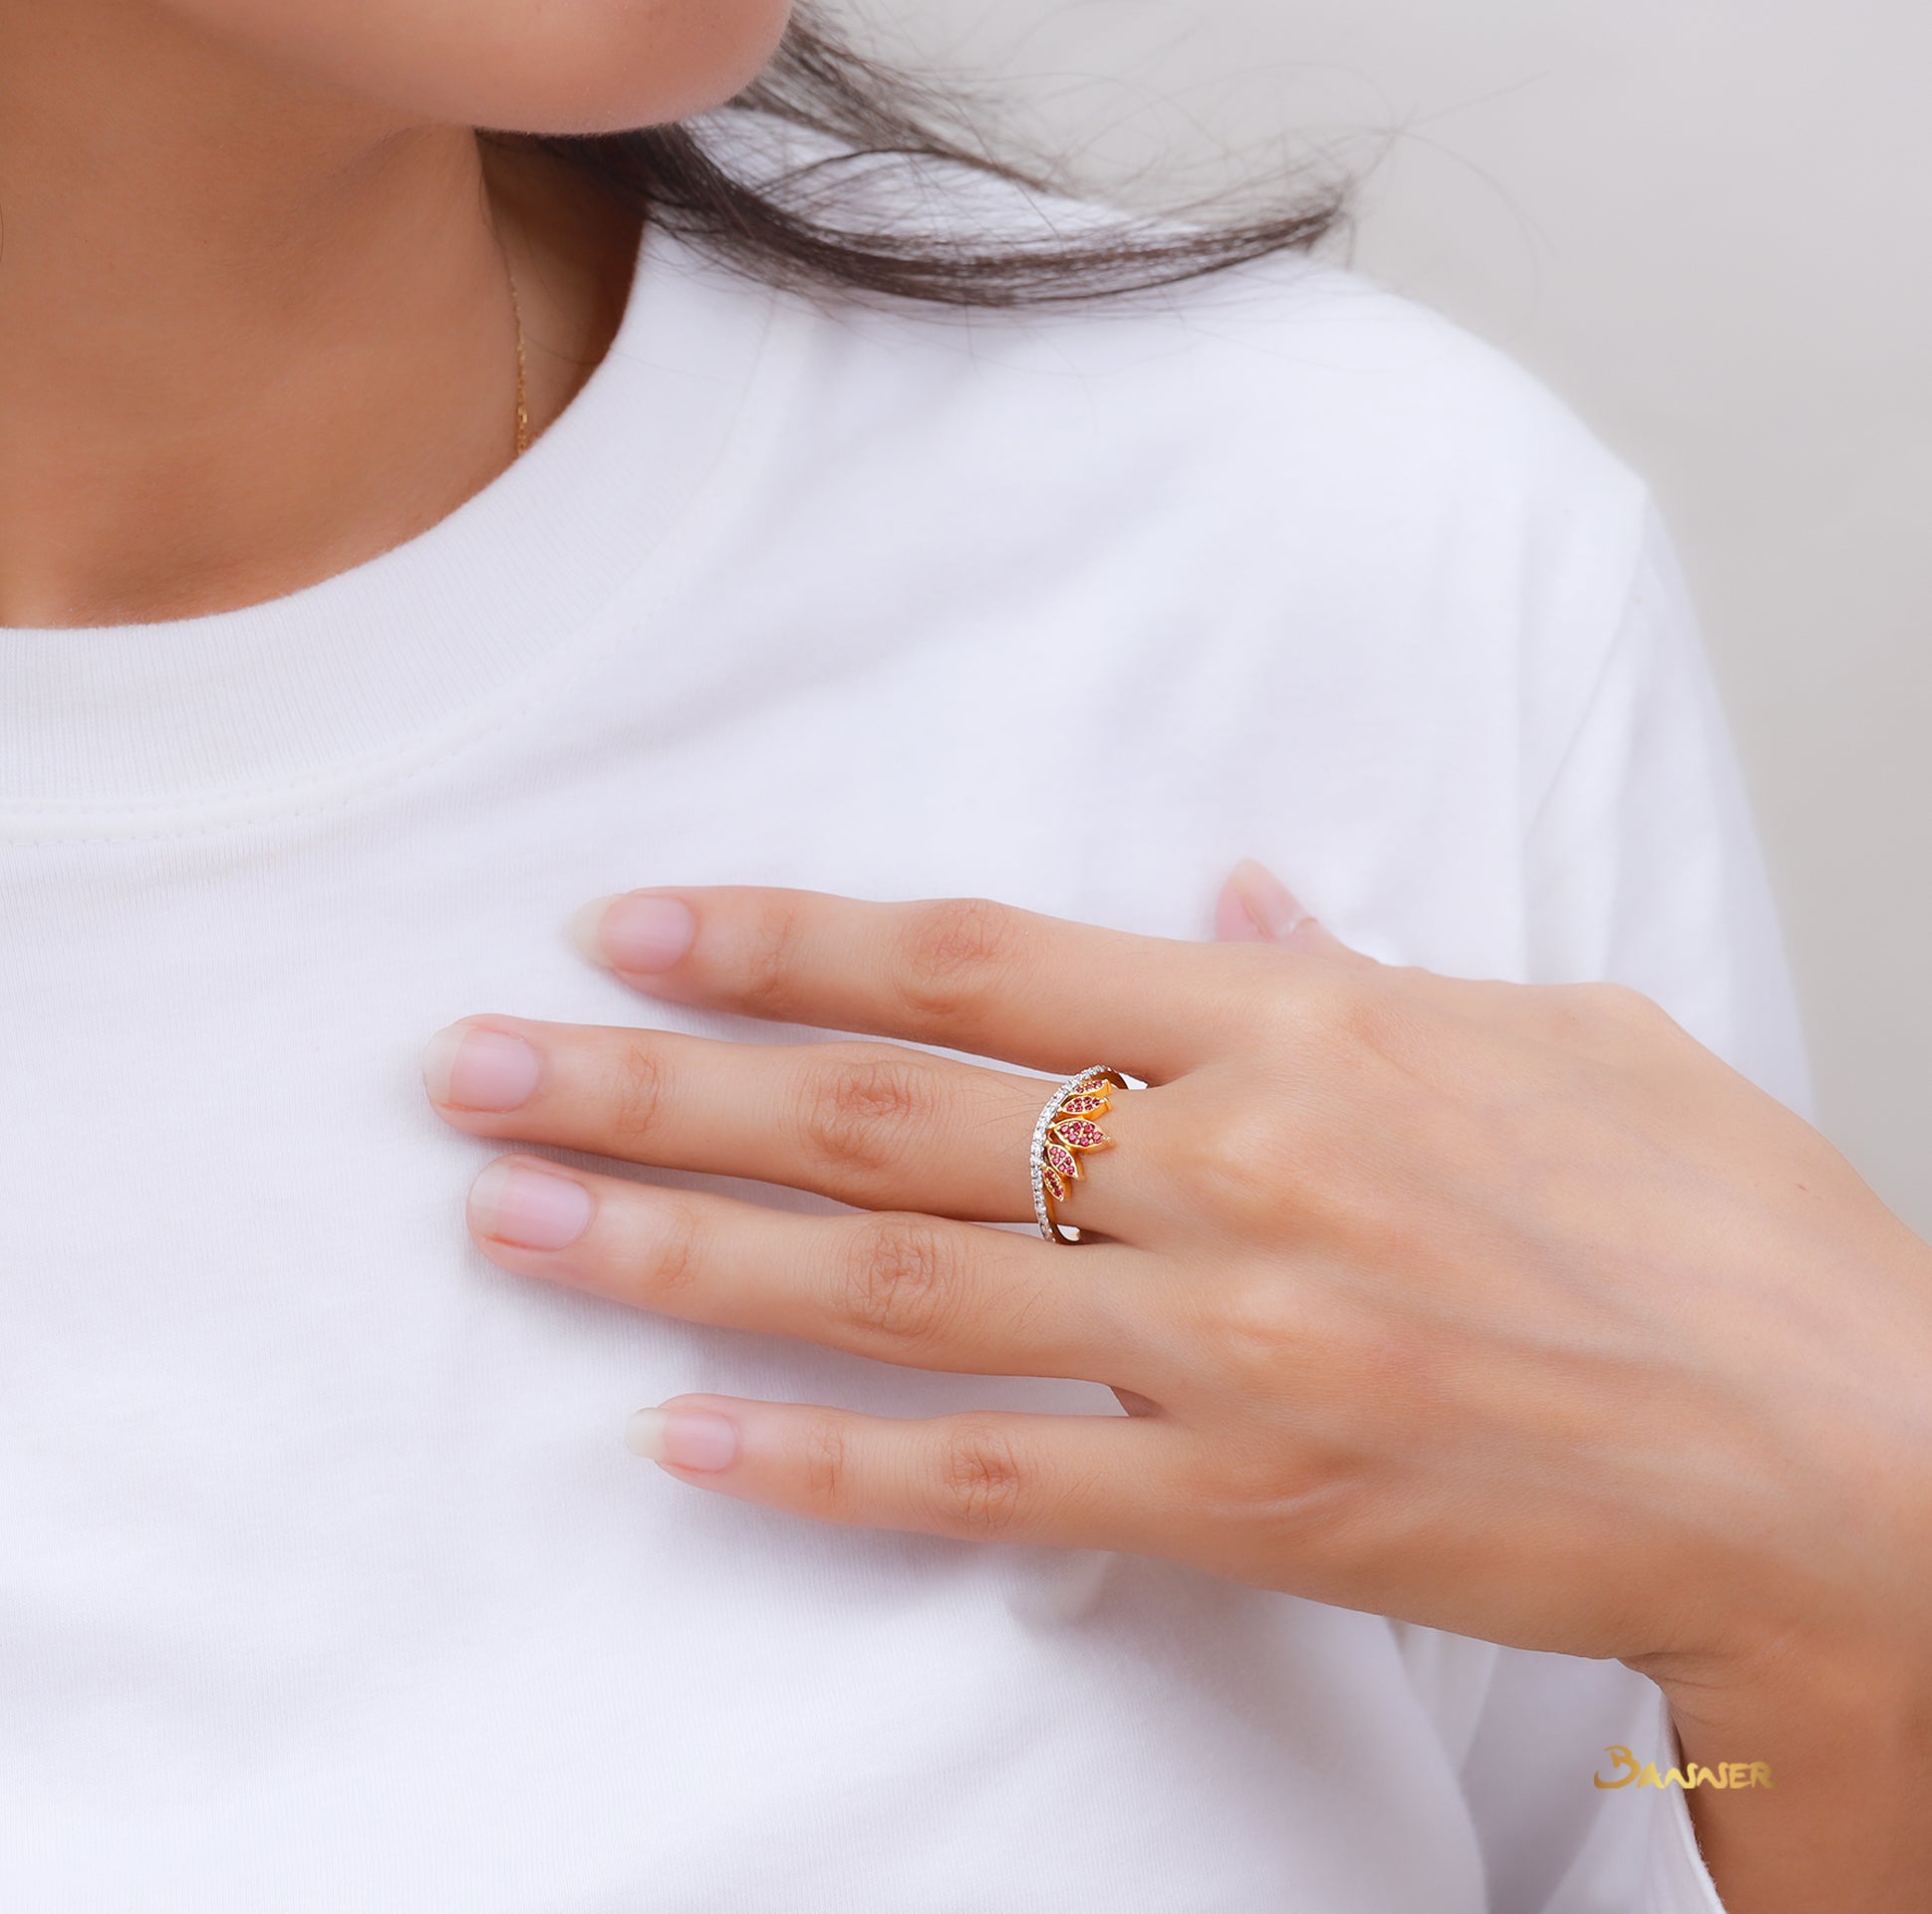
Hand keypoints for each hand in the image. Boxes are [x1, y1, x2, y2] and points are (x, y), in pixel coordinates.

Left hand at [420, 872, 1931, 1695]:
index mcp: (1304, 1030)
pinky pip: (990, 1486)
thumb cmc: (1714, 1225)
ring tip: (513, 1222)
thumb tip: (1223, 904)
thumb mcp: (1550, 1033)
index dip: (787, 938)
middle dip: (659, 1083)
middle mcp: (1237, 1170)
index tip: (638, 925)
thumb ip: (1356, 967)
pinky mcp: (1245, 1506)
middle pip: (882, 1113)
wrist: (1841, 1458)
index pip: (975, 960)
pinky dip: (825, 1466)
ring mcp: (1230, 1345)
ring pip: (894, 1289)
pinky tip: (682, 1438)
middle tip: (478, 1066)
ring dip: (681, 1251)